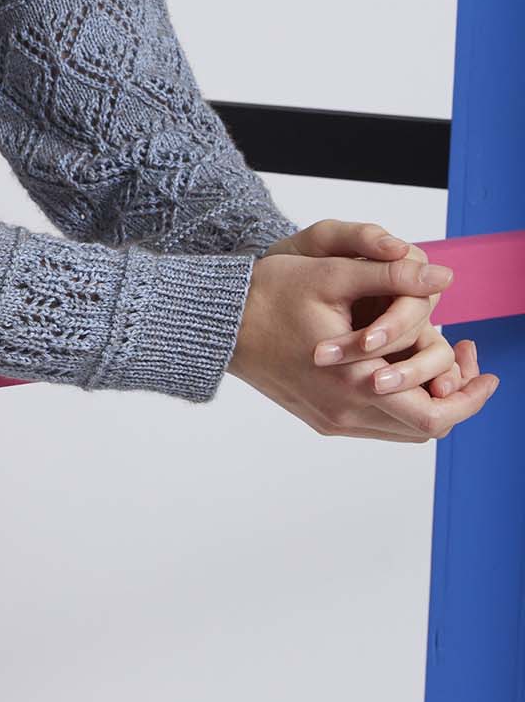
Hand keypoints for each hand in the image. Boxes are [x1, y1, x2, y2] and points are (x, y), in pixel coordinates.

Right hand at [229, 227, 498, 441]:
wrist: (214, 325)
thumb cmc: (267, 294)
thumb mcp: (333, 273)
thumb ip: (393, 275)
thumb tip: (445, 275)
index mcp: (353, 384)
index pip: (434, 415)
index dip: (470, 398)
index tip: (487, 370)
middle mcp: (345, 413)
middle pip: (425, 428)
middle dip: (457, 395)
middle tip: (470, 357)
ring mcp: (332, 419)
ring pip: (403, 428)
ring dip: (429, 398)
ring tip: (441, 355)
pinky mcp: (321, 416)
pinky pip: (378, 422)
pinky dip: (401, 400)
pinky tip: (401, 364)